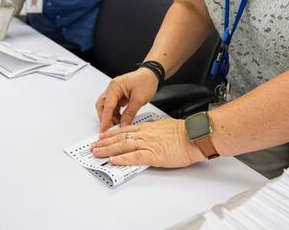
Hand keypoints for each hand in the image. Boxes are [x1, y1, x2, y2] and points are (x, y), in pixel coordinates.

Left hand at [90, 119, 205, 167]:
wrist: (195, 135)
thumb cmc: (185, 132)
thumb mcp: (165, 126)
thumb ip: (154, 129)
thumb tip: (149, 132)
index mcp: (148, 127)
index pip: (125, 130)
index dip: (111, 134)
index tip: (102, 137)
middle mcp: (145, 134)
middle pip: (120, 137)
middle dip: (104, 143)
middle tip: (93, 147)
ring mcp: (148, 144)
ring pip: (123, 146)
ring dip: (108, 150)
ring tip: (97, 153)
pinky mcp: (154, 155)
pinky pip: (134, 157)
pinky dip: (122, 159)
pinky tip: (113, 160)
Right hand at [95, 69, 158, 131]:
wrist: (152, 75)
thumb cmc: (146, 81)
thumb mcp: (139, 100)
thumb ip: (129, 114)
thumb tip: (123, 125)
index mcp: (116, 86)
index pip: (107, 105)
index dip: (105, 119)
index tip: (104, 129)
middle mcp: (113, 88)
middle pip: (102, 105)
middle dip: (104, 117)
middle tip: (109, 128)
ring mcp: (115, 92)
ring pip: (106, 107)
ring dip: (110, 117)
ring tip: (117, 124)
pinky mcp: (119, 95)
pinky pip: (113, 107)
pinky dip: (115, 114)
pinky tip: (120, 120)